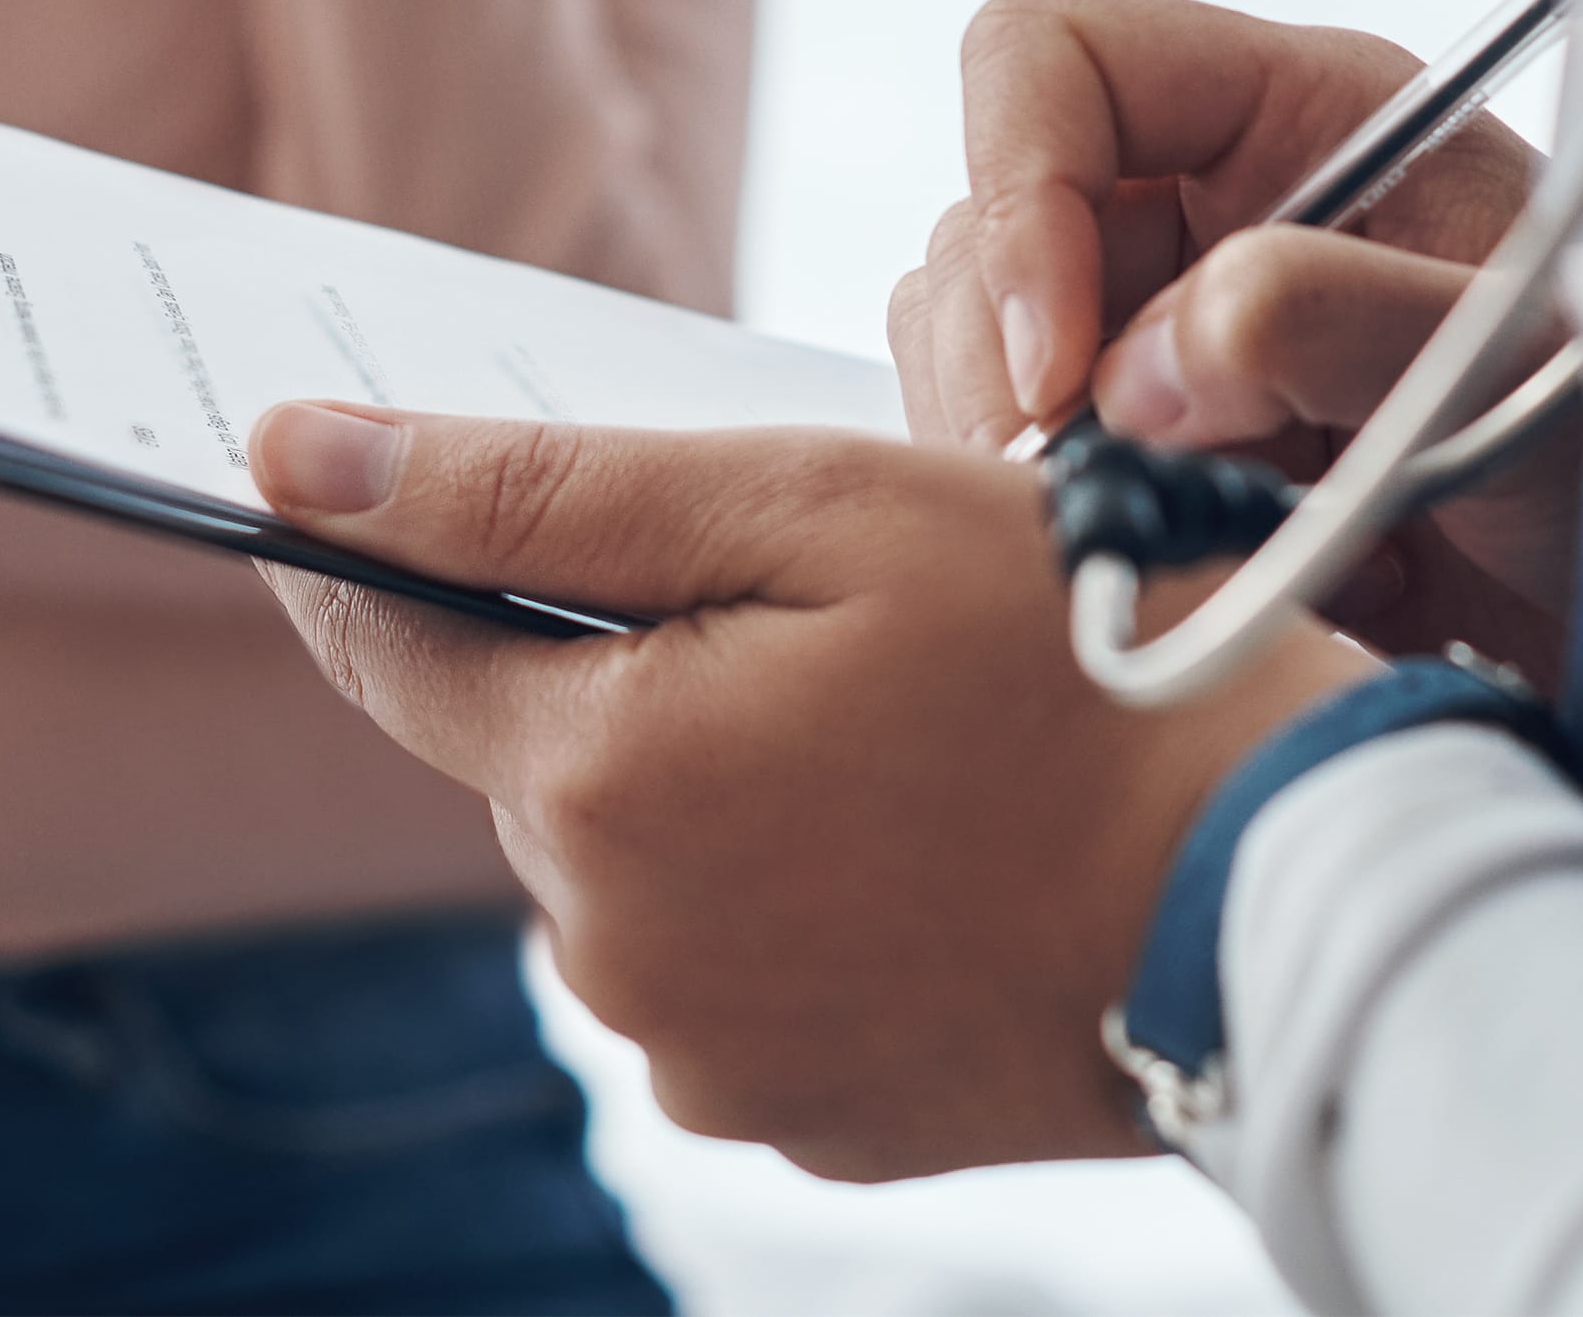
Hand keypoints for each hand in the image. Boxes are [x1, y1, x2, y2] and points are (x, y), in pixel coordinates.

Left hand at [248, 403, 1377, 1180]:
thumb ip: (534, 489)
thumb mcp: (811, 507)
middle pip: (536, 754)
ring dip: (716, 785)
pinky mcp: (801, 1122)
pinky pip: (732, 971)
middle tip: (814, 610)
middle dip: (628, 665)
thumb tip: (286, 461)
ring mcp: (709, 1060)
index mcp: (595, 781)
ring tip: (901, 735)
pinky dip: (793, 896)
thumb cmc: (1080, 654)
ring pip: (637, 865)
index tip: (371, 483)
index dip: (375, 548)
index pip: (387, 644)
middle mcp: (614, 953)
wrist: (1296, 890)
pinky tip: (924, 846)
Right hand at [890, 0, 1581, 678]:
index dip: (1020, 191)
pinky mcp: (1149, 465)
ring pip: (977, 357)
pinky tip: (1201, 584)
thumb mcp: (1513, 361)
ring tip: (1193, 549)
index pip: (1053, 62)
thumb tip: (1142, 365)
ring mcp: (1165, 341)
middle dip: (1016, 373)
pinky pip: (1015, 476)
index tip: (1058, 367)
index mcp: (1293, 115)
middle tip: (1095, 505)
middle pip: (988, 226)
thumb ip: (1332, 322)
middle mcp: (1207, 209)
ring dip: (1040, 468)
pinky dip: (1069, 541)